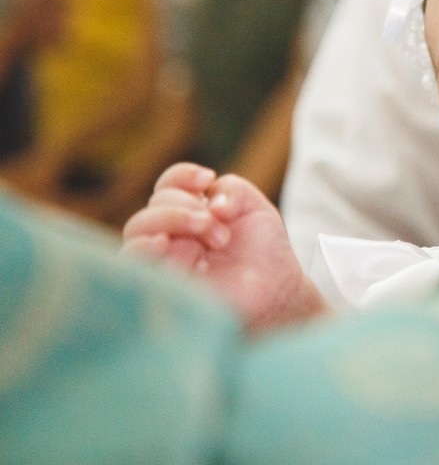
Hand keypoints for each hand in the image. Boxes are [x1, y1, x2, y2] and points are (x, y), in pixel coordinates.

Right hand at [121, 162, 328, 332]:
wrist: (277, 289)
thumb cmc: (262, 250)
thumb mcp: (253, 207)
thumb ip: (232, 189)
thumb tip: (210, 202)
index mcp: (187, 213)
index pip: (167, 186)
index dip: (181, 176)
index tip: (208, 179)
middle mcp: (169, 236)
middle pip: (152, 209)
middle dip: (184, 208)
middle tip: (222, 231)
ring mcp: (162, 263)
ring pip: (137, 233)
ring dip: (171, 222)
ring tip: (215, 238)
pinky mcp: (159, 288)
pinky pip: (134, 267)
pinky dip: (146, 249)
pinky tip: (164, 243)